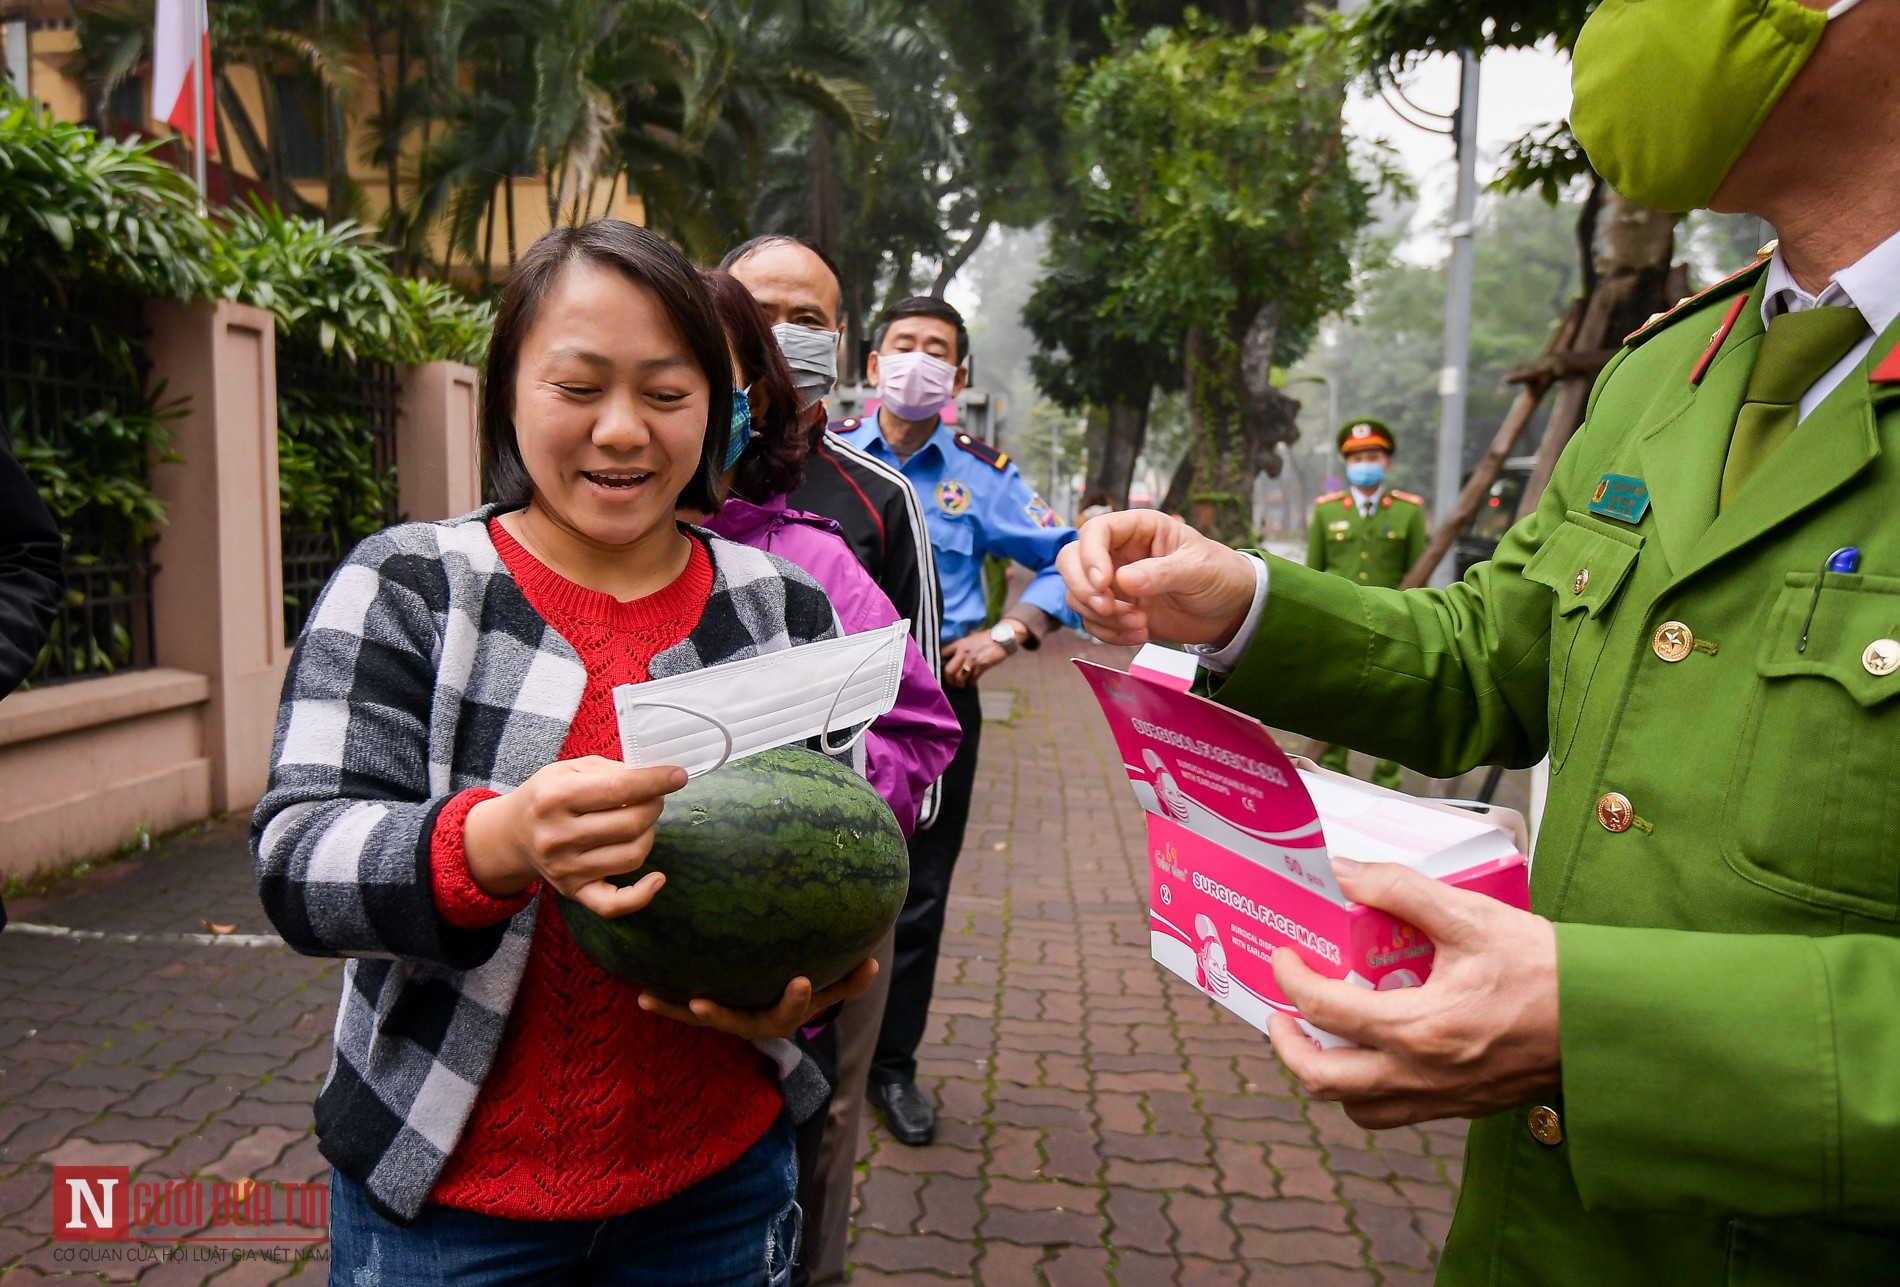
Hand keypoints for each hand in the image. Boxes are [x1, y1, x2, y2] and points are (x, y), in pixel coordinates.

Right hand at [463, 757, 687, 917]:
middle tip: (653, 798)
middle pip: (630, 824)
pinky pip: (614, 904)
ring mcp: (565, 868)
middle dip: (654, 806)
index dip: (655, 782)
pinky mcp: (573, 891)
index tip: (678, 776)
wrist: (513, 834)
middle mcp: (557, 835)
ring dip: (649, 836)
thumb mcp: (569, 769)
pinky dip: (642, 895)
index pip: (619, 789)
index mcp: (555, 796)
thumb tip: (653, 779)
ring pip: (632, 856)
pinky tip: (657, 878)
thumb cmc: (549, 796)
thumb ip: (610, 771)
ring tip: (642, 822)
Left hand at [638, 957, 879, 1039]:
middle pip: (738, 1024)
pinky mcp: (706, 1012)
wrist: (774, 1012)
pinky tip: (639, 992)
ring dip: (676, 1011)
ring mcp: (728, 1020)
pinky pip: (683, 1009)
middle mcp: (753, 1022)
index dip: (795, 1000)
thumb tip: (875, 960)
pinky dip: (664, 1002)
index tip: (799, 981)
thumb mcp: (828, 988)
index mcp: (784, 1015)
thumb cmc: (802, 991)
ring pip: (702, 1020)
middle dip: (720, 1015)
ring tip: (649, 999)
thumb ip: (849, 980)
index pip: (791, 1009)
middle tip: (702, 1004)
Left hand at [941, 629, 1008, 687]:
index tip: (940, 668)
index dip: (939, 662)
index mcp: (958, 644)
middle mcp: (963, 652)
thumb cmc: (984, 639)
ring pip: (960, 677)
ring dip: (960, 683)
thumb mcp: (969, 639)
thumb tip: (952, 658)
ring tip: (961, 684)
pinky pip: (973, 678)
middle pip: (948, 670)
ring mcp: (972, 660)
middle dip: (949, 679)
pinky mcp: (982, 666)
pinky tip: (972, 682)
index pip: (942, 654)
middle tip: (952, 682)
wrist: (1001, 638)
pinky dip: (971, 682)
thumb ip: (960, 647)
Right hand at [1057, 511, 1257, 646]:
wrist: (1230, 611)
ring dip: (1101, 616)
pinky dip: (1109, 633)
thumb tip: (1123, 581)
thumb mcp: (1198, 568)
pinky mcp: (1117, 610)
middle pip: (1071, 560)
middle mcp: (1119, 552)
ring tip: (1140, 625)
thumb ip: (1162, 573)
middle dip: (1083, 587)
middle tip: (1109, 608)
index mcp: (1138, 529)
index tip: (1104, 584)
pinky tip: (1139, 634)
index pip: (1096, 531)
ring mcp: (1114, 583)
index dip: (1090, 555)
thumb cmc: (1220, 575)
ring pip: (1077, 594)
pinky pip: (1092, 621)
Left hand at [1264, 858, 1559, 1128]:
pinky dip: (1368, 1089)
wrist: (1608, 1020)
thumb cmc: (1545, 968)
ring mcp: (1442, 1098)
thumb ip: (1402, 891)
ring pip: (1357, 1108)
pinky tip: (1375, 1051)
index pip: (1324, 1009)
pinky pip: (1395, 1113)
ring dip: (1326, 1074)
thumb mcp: (1472, 916)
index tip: (1284, 955)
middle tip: (1280, 1011)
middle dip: (1287, 1045)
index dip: (1290, 978)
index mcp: (1418, 1028)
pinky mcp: (1462, 1106)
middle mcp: (1421, 1074)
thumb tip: (1345, 871)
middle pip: (1323, 1080)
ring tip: (1321, 1035)